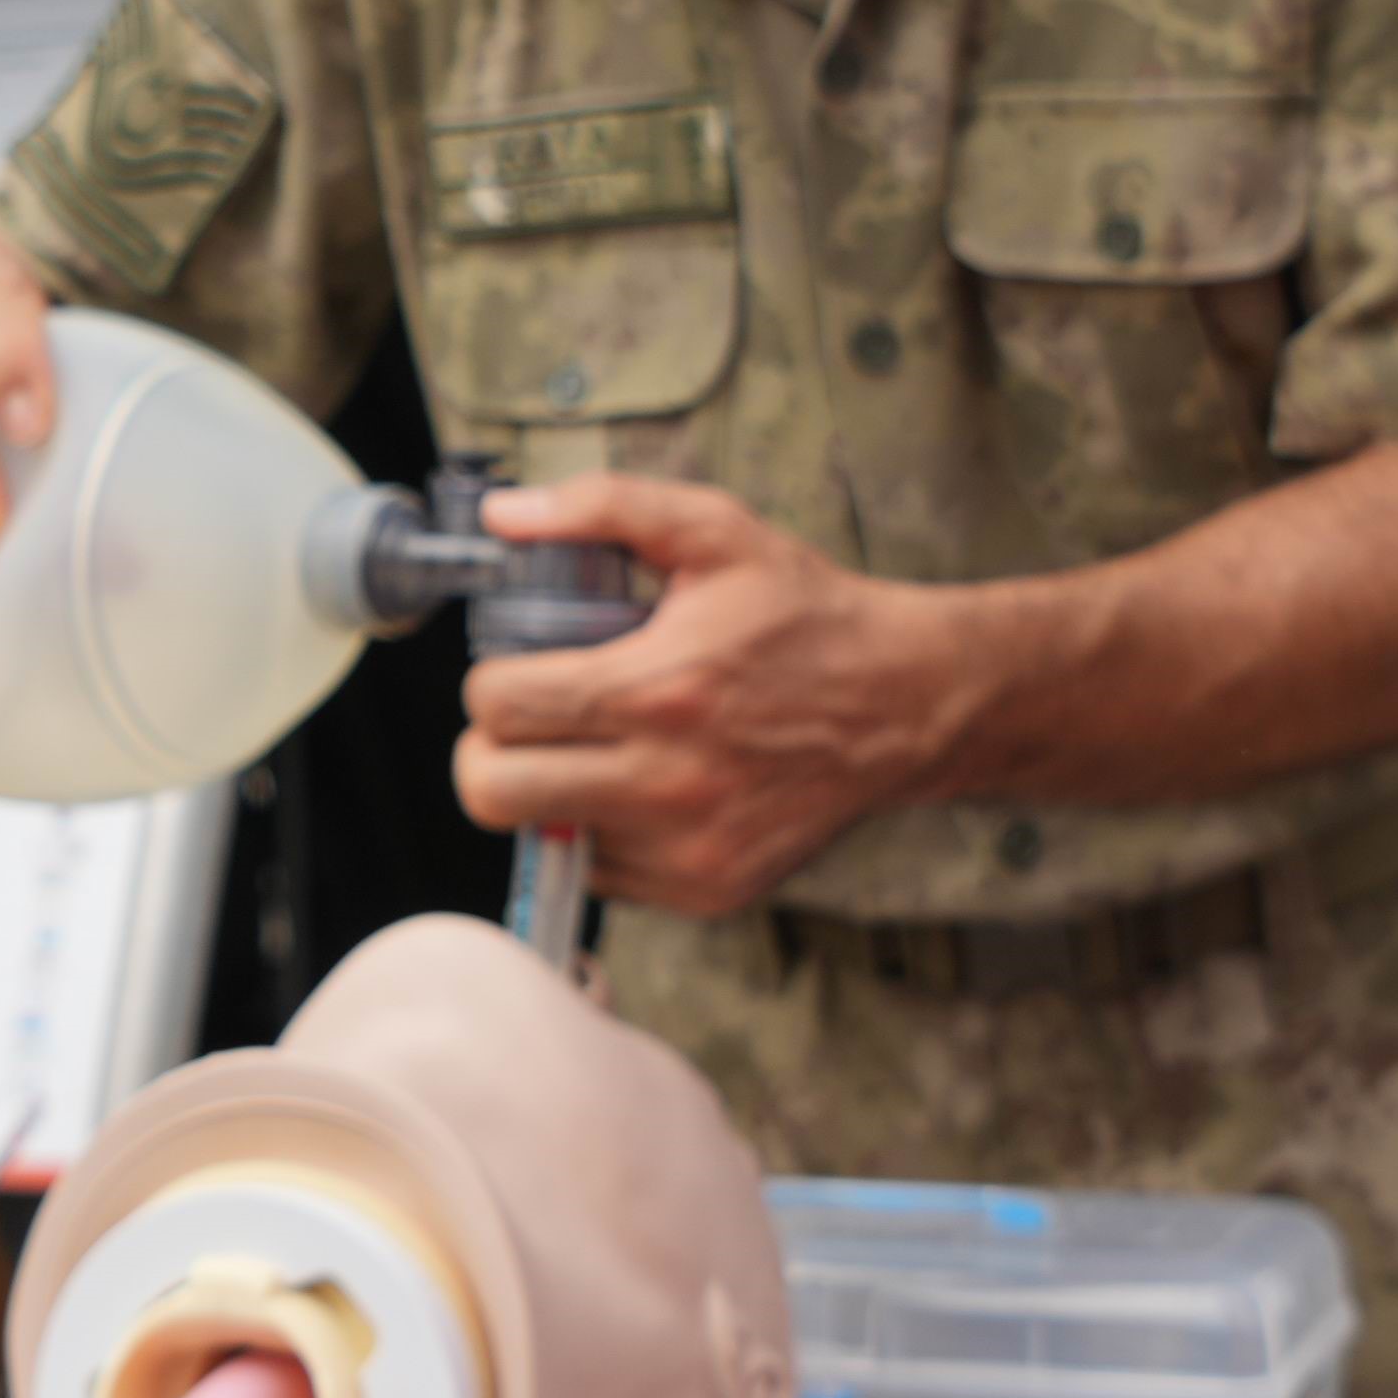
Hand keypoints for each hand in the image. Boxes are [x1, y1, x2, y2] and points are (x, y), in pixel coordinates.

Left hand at [451, 476, 976, 921]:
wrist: (906, 704)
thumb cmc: (805, 616)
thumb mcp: (715, 532)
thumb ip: (604, 507)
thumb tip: (503, 516)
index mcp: (657, 690)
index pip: (497, 709)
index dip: (492, 684)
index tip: (520, 672)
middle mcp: (666, 782)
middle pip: (492, 794)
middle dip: (491, 752)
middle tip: (527, 726)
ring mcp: (686, 848)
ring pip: (541, 840)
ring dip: (547, 797)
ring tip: (594, 751)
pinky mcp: (704, 889)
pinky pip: (601, 873)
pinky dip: (601, 833)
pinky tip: (643, 787)